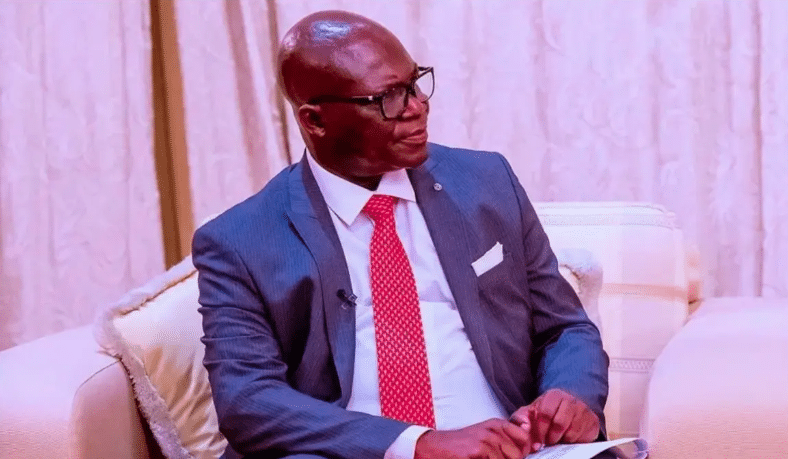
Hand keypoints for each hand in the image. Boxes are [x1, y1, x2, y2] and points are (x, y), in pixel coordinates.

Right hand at [414, 418, 535, 458]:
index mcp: (497, 424)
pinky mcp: (478, 451)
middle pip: (518, 454)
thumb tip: (530, 447)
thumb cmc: (461, 446)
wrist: (434, 447)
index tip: (515, 455)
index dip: (523, 451)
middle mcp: (493, 429)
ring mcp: (486, 440)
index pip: (524, 438)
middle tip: (488, 457)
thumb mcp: (485, 436)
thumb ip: (506, 439)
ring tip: (480, 458)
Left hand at [509, 389, 599, 449]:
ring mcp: (584, 410)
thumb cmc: (546, 413)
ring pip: (571, 432)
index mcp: (554, 395)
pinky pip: (582, 437)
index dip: (540, 430)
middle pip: (559, 423)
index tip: (537, 441)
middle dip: (551, 437)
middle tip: (547, 442)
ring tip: (557, 439)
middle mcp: (571, 400)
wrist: (568, 411)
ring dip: (562, 440)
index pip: (545, 413)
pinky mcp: (593, 421)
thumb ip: (520, 418)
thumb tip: (524, 428)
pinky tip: (567, 438)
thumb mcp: (530, 413)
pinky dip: (573, 441)